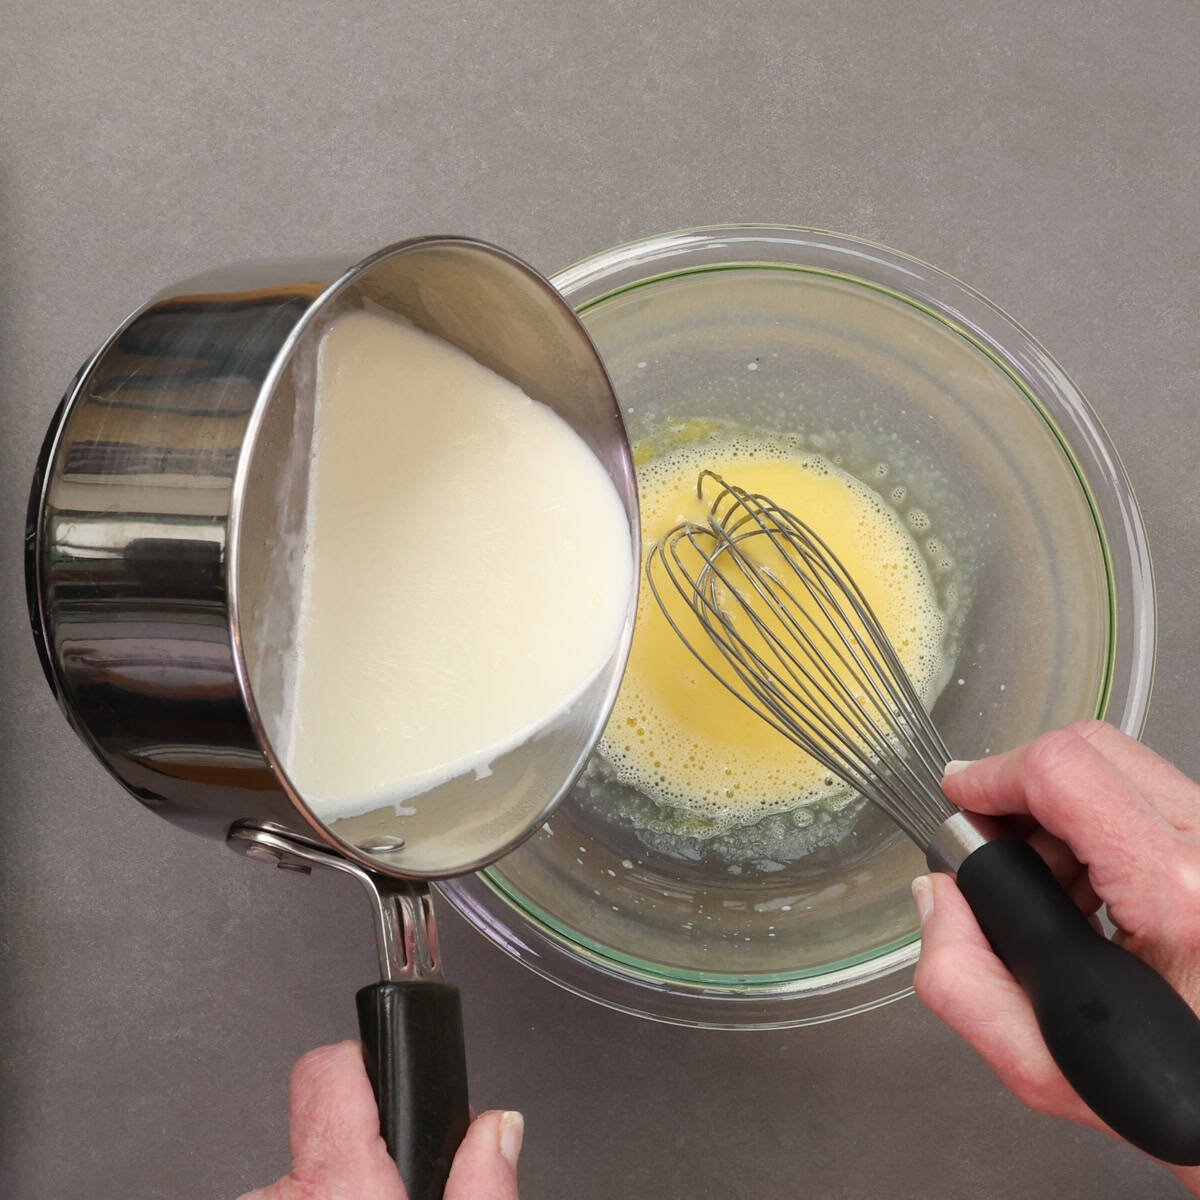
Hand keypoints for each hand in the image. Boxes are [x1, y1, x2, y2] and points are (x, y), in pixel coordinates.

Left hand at [238, 1040, 521, 1199]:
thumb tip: (497, 1128)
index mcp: (340, 1183)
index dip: (363, 1060)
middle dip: (362, 1144)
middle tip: (395, 1184)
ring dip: (333, 1184)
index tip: (386, 1070)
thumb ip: (482, 1185)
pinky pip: (285, 1195)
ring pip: (304, 1165)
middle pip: (325, 1121)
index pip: (330, 1064)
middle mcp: (283, 1194)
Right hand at [913, 719, 1199, 1192]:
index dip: (992, 775)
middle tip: (993, 837)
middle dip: (1021, 783)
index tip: (960, 796)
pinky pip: (1150, 796)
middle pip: (1092, 748)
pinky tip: (1089, 887)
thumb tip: (938, 899)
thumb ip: (962, 983)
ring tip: (1048, 882)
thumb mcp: (1047, 1068)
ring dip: (1060, 809)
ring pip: (1122, 765)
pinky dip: (1099, 826)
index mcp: (1176, 895)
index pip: (1064, 772)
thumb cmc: (1177, 1089)